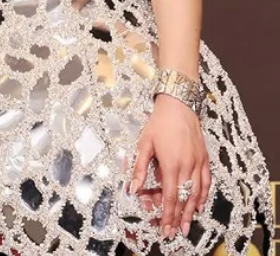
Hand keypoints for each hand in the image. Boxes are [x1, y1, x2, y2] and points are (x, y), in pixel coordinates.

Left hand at [130, 94, 210, 239]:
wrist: (178, 106)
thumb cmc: (158, 124)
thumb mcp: (143, 144)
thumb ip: (139, 168)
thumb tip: (133, 189)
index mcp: (171, 164)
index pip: (170, 196)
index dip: (168, 215)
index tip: (165, 228)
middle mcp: (188, 167)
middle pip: (185, 198)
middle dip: (180, 217)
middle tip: (176, 233)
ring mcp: (199, 163)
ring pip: (197, 193)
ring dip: (193, 211)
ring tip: (188, 225)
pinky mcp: (205, 159)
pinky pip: (206, 182)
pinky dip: (204, 196)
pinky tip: (200, 205)